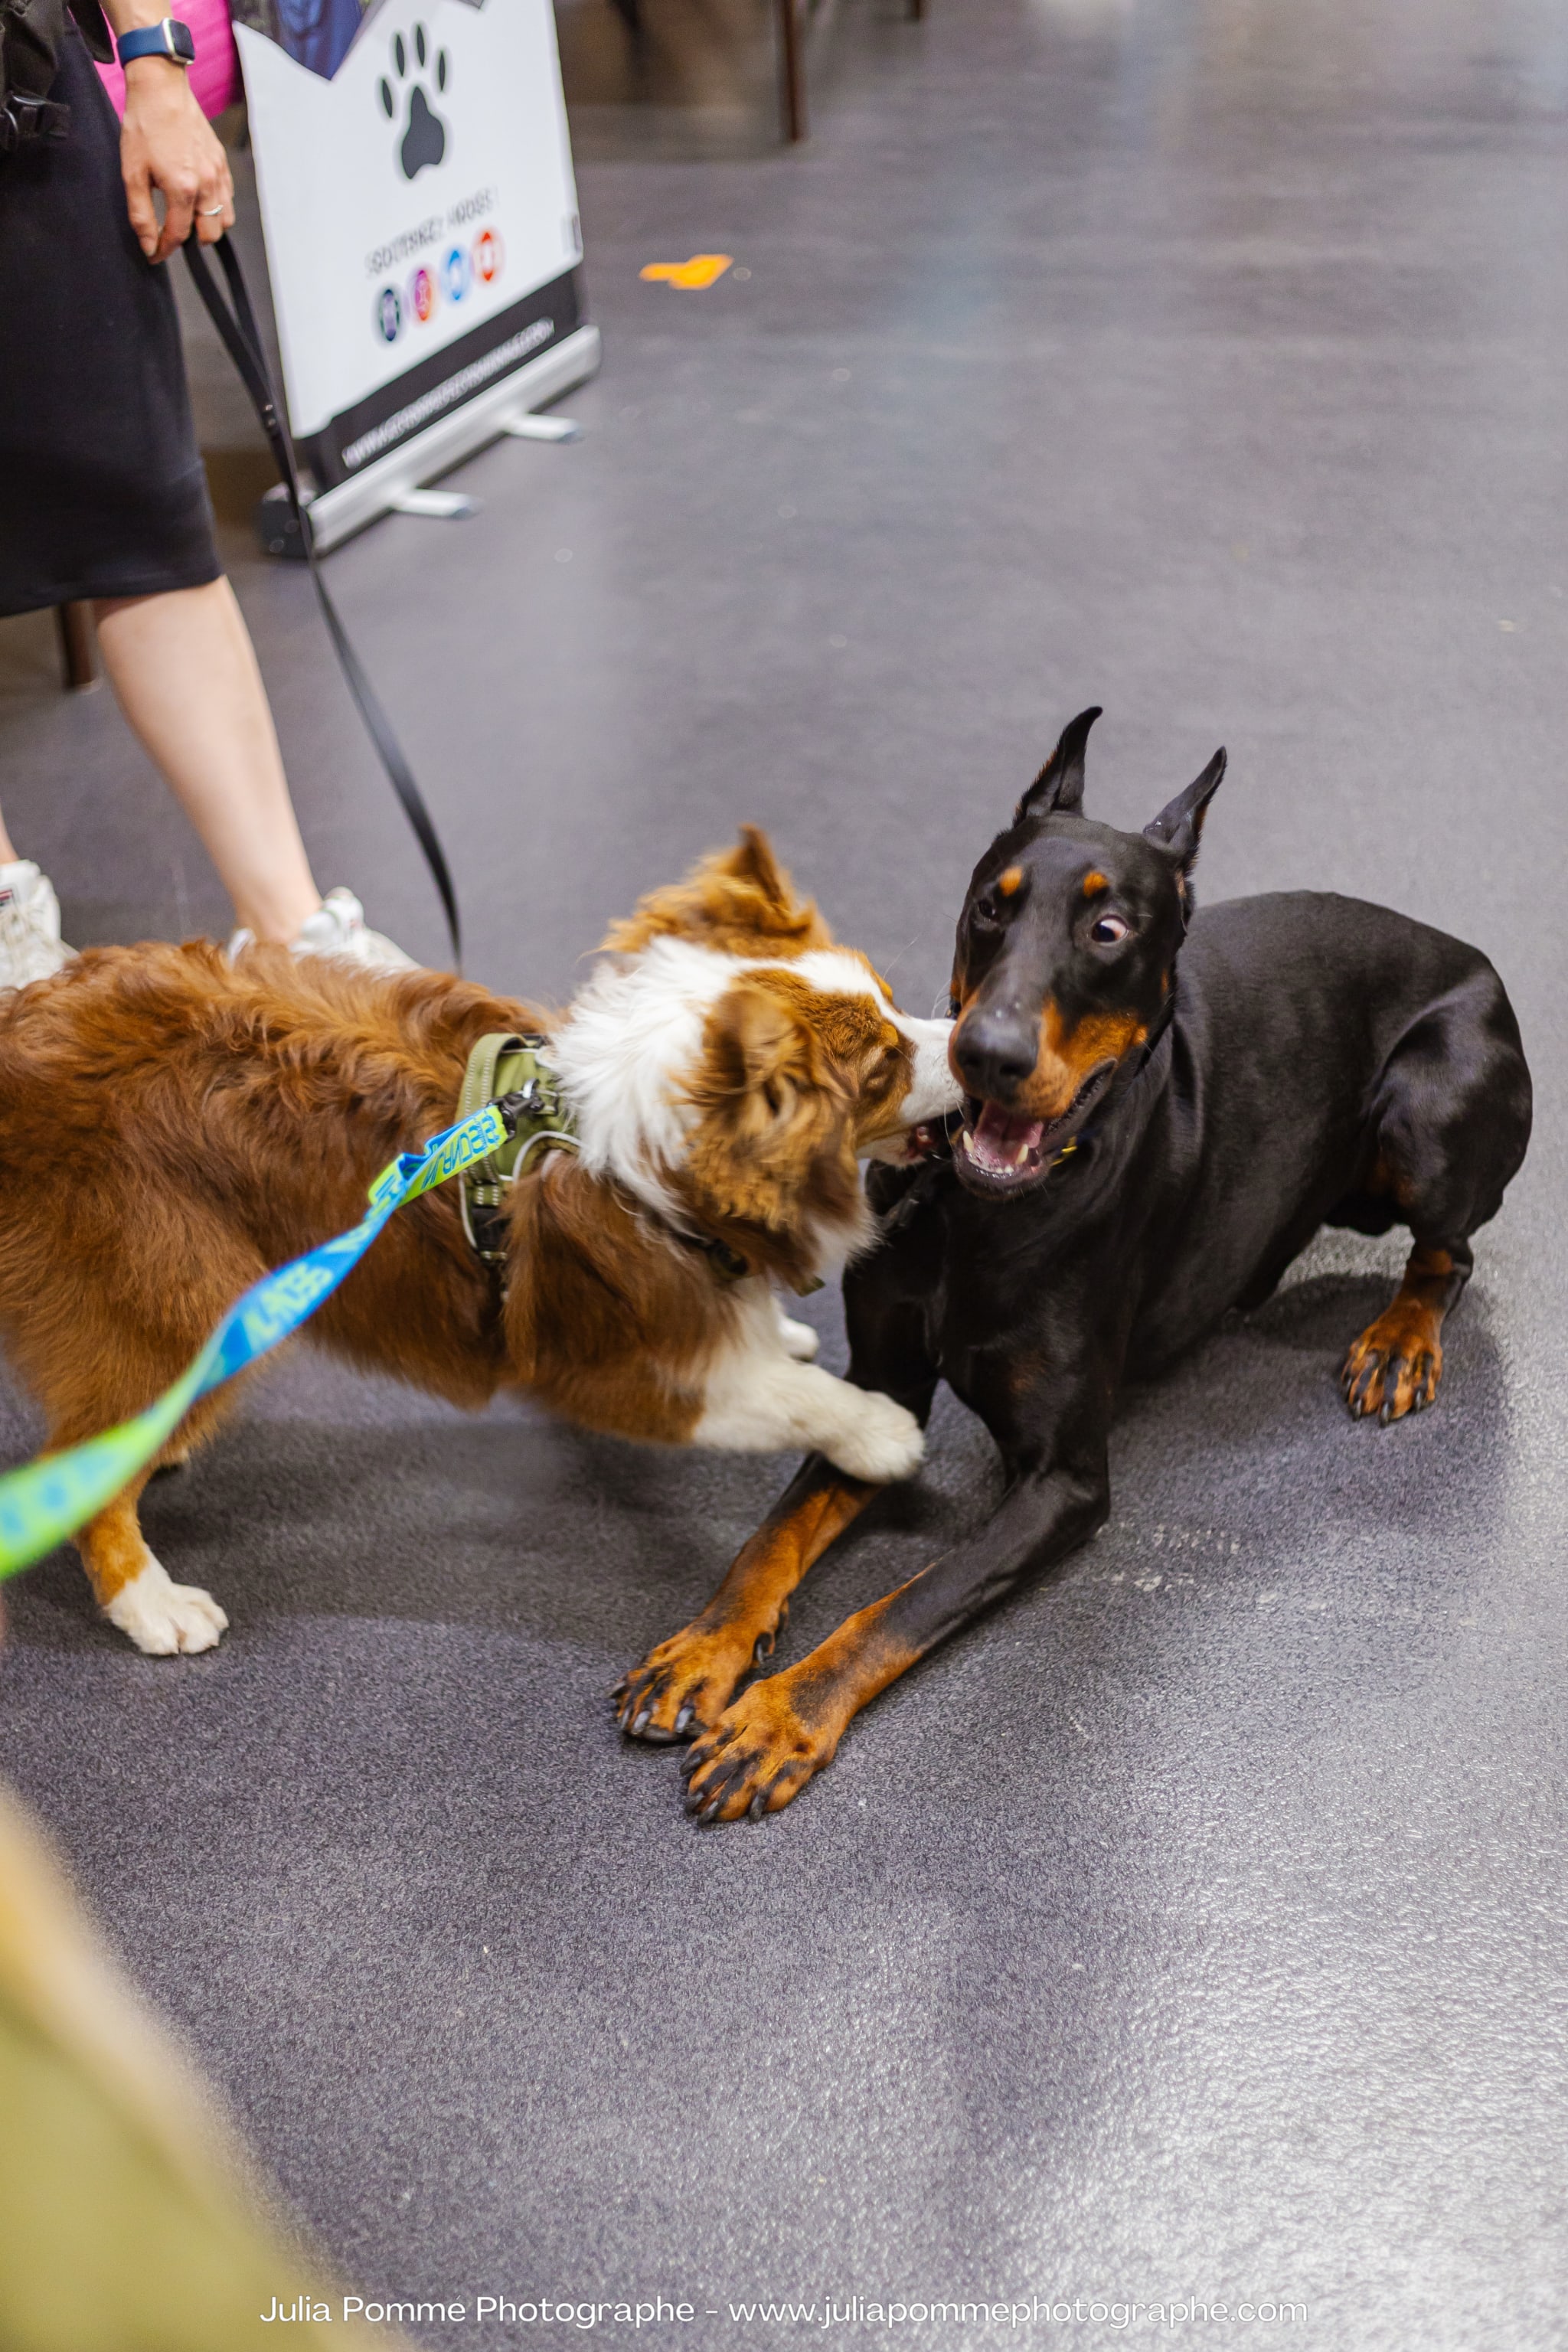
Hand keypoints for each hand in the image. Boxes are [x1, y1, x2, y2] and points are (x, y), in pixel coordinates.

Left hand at [120, 57, 233, 262]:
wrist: (161, 89)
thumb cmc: (143, 126)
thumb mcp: (131, 173)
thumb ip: (141, 214)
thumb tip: (148, 245)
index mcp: (182, 189)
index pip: (178, 236)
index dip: (163, 250)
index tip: (153, 255)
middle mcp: (206, 185)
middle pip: (209, 235)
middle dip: (190, 241)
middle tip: (170, 233)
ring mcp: (218, 174)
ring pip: (225, 220)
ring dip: (208, 226)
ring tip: (188, 219)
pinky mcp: (222, 163)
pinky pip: (228, 198)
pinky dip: (217, 207)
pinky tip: (199, 199)